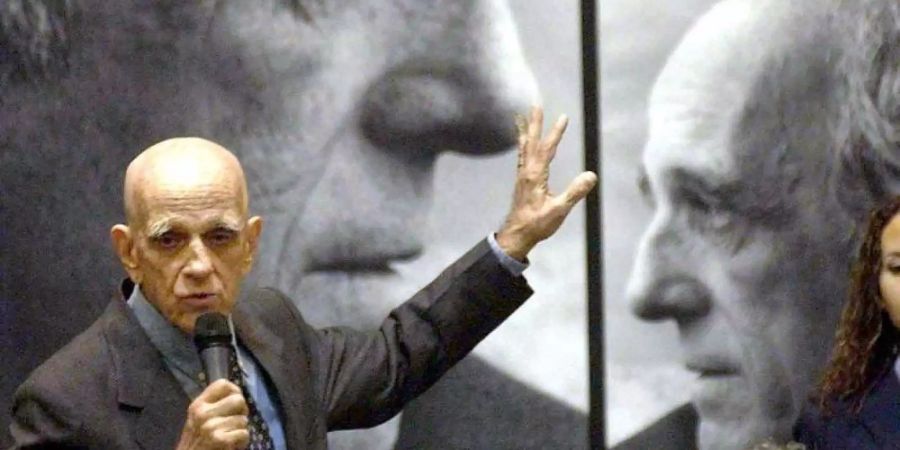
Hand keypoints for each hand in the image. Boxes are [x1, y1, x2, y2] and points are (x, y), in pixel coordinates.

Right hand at [176, 379, 249, 449]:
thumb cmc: (197, 442)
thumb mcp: (199, 419)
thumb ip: (213, 406)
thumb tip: (236, 394)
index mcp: (197, 405)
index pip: (223, 384)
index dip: (235, 391)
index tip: (235, 403)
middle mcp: (202, 413)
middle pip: (238, 399)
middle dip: (242, 412)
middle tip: (235, 423)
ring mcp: (210, 426)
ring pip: (243, 419)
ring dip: (241, 430)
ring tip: (230, 436)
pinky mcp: (219, 440)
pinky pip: (244, 434)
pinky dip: (242, 442)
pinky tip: (232, 445)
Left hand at [496, 105, 597, 260]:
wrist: (516, 235)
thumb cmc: (537, 224)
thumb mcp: (559, 210)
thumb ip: (574, 192)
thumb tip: (591, 175)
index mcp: (536, 176)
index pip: (547, 149)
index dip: (555, 133)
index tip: (563, 117)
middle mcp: (527, 171)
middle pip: (531, 142)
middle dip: (535, 122)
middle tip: (536, 104)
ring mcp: (522, 175)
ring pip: (524, 147)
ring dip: (526, 130)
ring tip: (523, 115)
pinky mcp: (522, 180)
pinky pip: (522, 155)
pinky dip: (522, 143)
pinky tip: (522, 140)